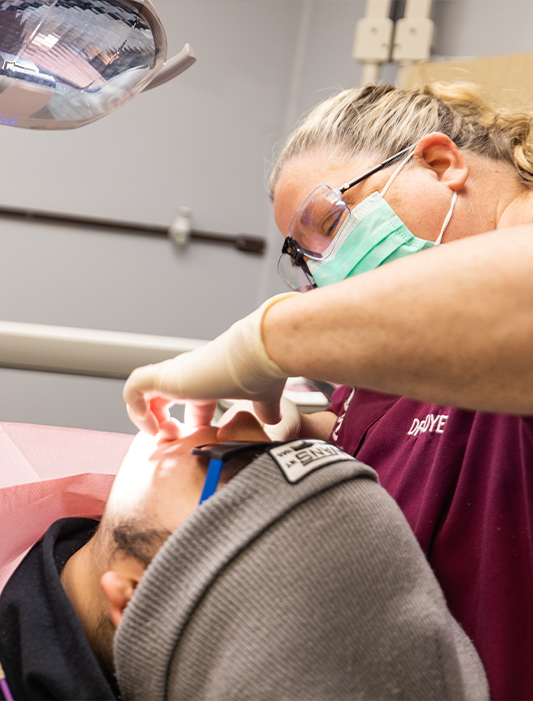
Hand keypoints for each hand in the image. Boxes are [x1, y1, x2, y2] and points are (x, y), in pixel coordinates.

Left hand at [123, 293, 297, 434]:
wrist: (260, 352)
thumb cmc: (262, 370)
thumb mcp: (264, 397)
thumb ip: (266, 408)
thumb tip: (274, 419)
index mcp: (209, 380)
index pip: (190, 401)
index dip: (188, 424)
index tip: (196, 440)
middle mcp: (189, 375)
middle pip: (160, 397)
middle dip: (160, 422)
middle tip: (172, 438)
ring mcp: (175, 374)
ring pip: (140, 392)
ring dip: (144, 416)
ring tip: (158, 434)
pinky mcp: (165, 376)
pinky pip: (133, 389)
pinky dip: (136, 410)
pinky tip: (155, 427)